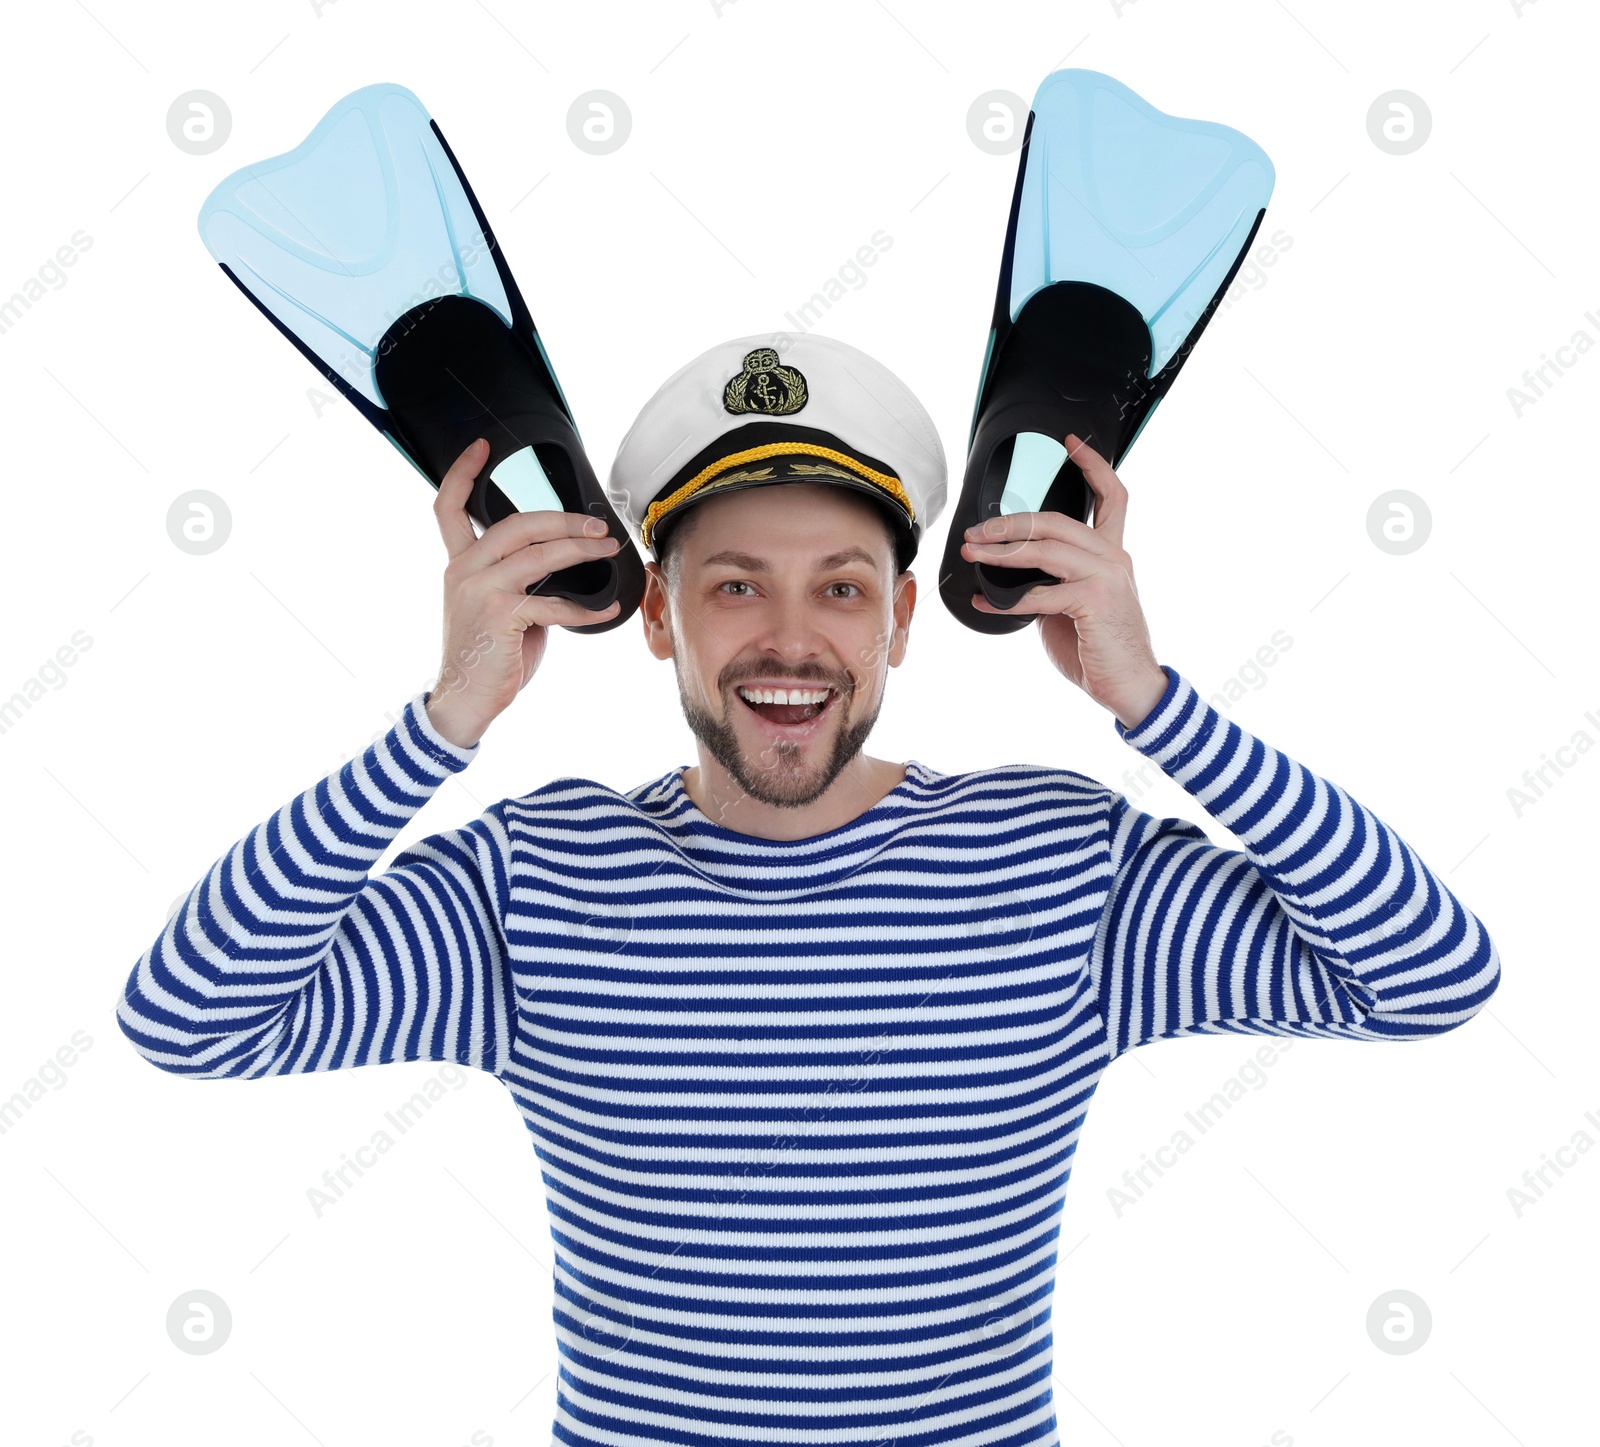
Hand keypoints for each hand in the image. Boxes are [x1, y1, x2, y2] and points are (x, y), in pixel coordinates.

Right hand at [425, 438, 622, 747]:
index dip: (463, 472)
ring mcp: (480, 591)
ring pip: (539, 554)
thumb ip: (518, 579)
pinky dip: (587, 608)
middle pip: (517, 523)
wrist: (466, 700)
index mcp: (459, 564)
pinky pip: (554, 602)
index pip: (448, 507)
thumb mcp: (496, 607)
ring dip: (580, 549)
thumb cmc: (488, 655)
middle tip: (597, 525)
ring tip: (607, 549)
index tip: (482, 447)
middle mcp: (463, 571)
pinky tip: (607, 610)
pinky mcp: (500, 616)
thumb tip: (560, 566)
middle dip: (563, 519)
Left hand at [959, 433, 1167, 729]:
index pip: (1113, 495)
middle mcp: (1114, 557)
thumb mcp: (1074, 605)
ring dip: (1001, 551)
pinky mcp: (1094, 601)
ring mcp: (1106, 576)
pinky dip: (1005, 599)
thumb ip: (1053, 579)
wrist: (1131, 688)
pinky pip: (1040, 592)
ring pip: (1045, 548)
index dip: (1092, 465)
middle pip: (1056, 520)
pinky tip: (985, 602)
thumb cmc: (1101, 648)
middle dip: (1008, 523)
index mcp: (1112, 552)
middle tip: (975, 531)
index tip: (1069, 444)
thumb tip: (1010, 573)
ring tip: (972, 553)